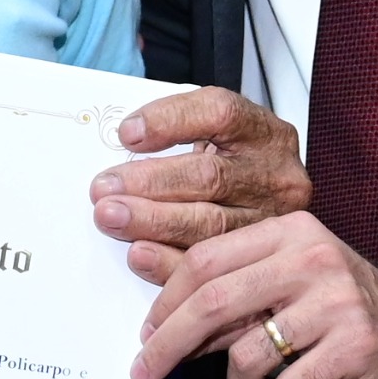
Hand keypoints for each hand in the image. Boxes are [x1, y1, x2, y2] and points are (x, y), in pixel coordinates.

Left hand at [90, 88, 311, 268]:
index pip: (220, 112)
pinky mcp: (260, 259)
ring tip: (113, 218)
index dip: (171, 120)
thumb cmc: (235, 165)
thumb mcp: (217, 136)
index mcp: (262, 132)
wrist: (272, 203)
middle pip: (210, 176)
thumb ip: (178, 134)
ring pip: (211, 224)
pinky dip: (171, 261)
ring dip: (154, 222)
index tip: (128, 133)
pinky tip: (141, 254)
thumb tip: (124, 143)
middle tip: (104, 190)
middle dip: (150, 183)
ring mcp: (272, 219)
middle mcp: (273, 174)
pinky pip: (212, 265)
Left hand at [126, 209, 377, 378]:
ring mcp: (336, 301)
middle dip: (169, 344)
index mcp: (289, 232)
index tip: (147, 334)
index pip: (207, 259)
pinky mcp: (354, 345)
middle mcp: (311, 258)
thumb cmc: (345, 310)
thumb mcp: (290, 285)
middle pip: (214, 301)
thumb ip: (237, 295)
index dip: (166, 301)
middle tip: (147, 373)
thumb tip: (163, 323)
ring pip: (249, 353)